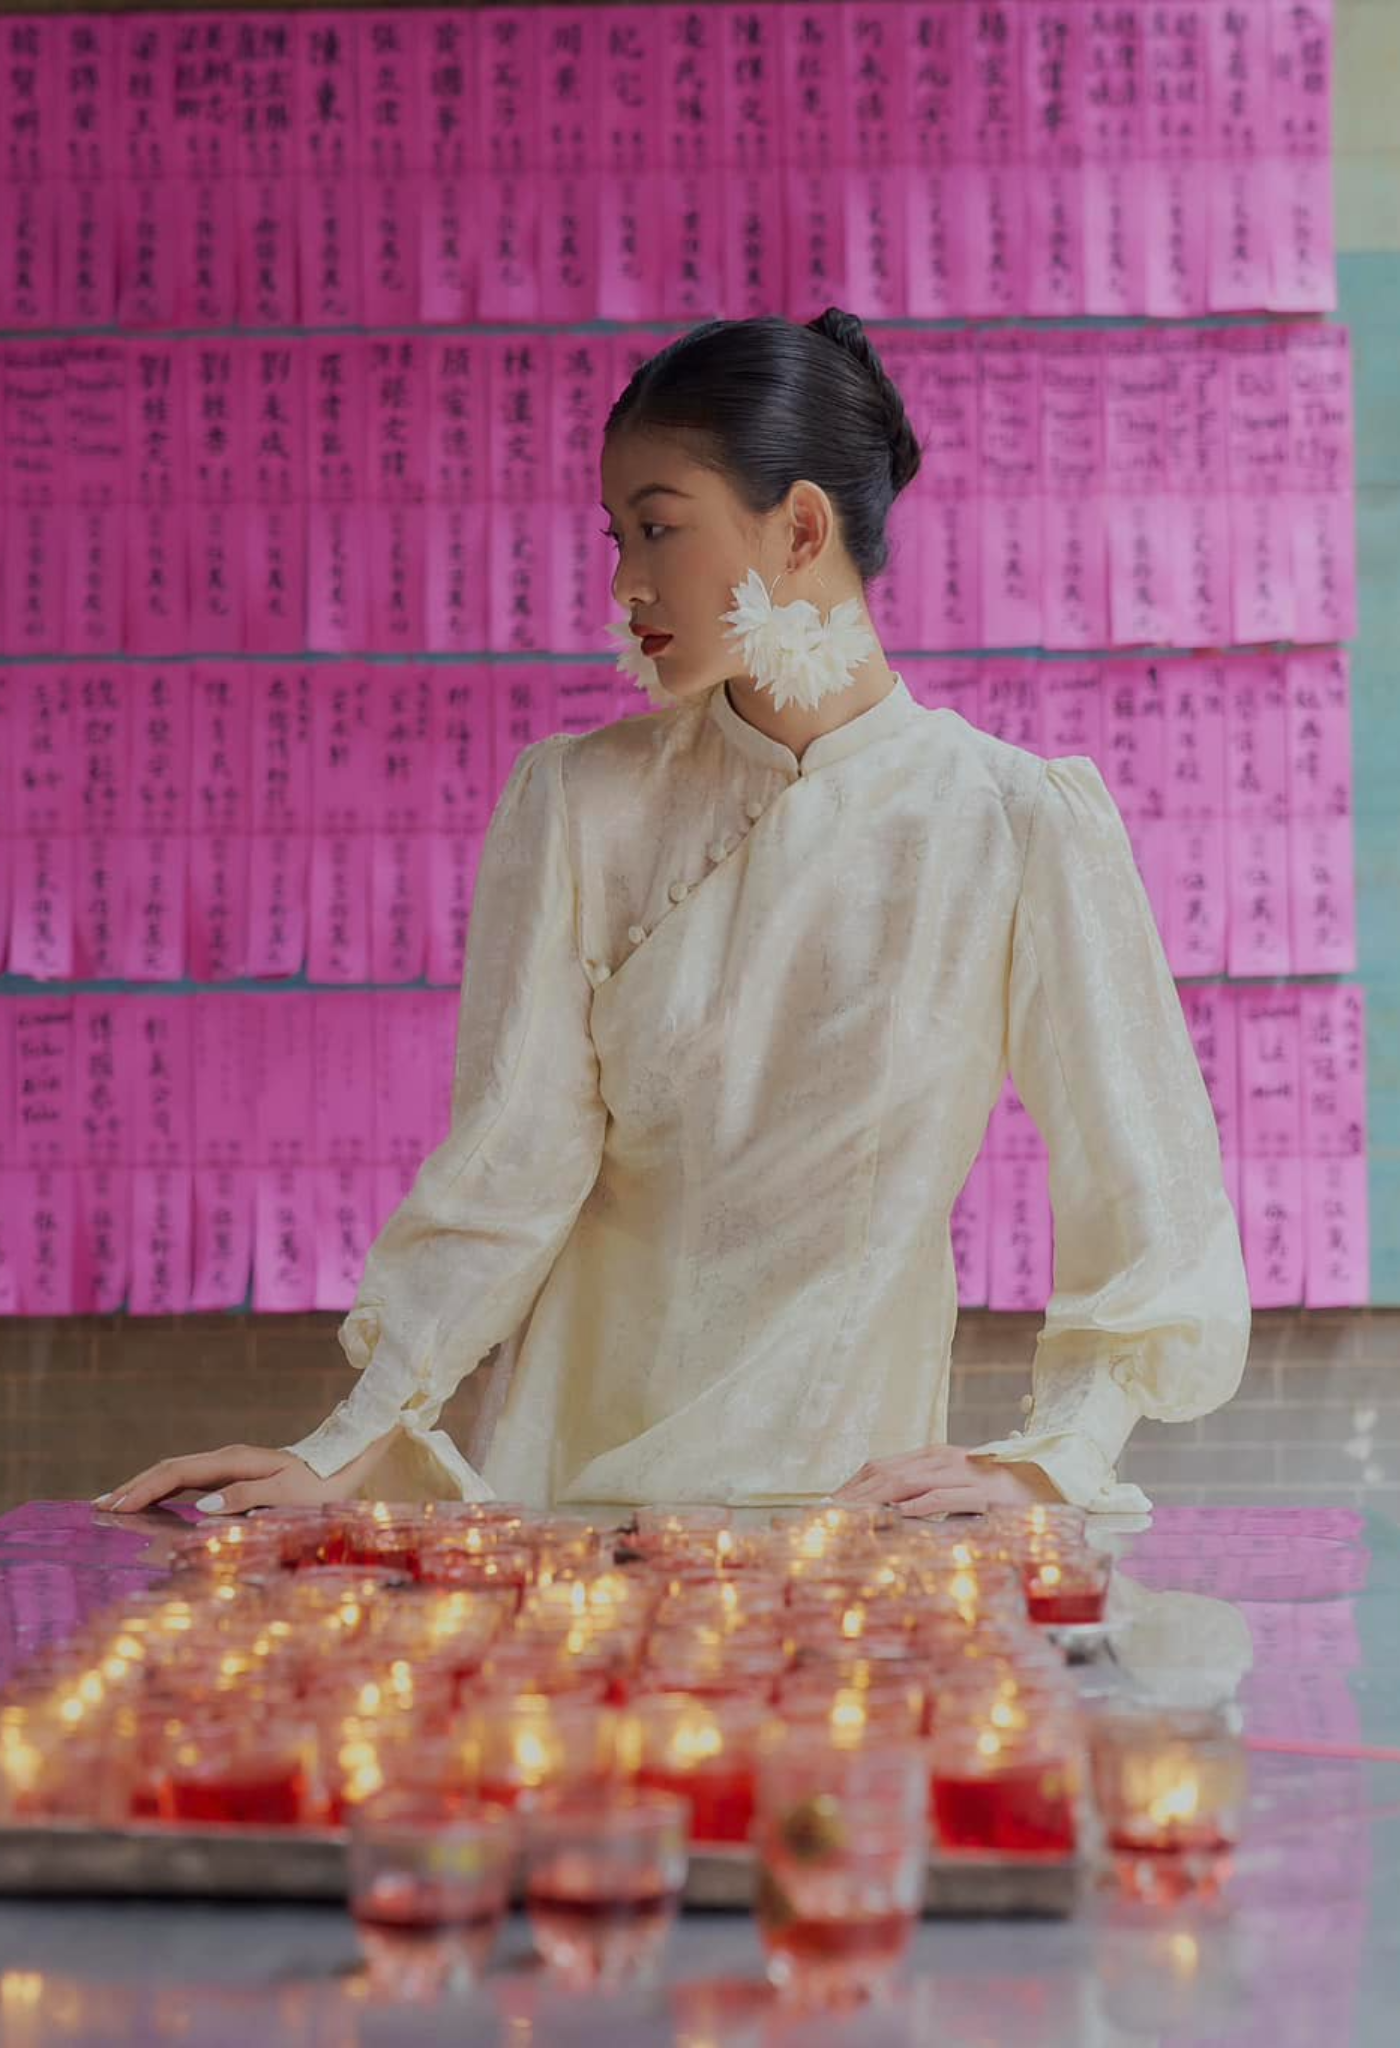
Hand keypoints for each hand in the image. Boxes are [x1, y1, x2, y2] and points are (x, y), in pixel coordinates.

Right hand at [92, 1444, 346, 1516]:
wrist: (341, 1465)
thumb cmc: (318, 1486)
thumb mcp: (287, 1494)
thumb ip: (247, 1498)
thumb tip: (203, 1506)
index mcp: (234, 1461)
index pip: (178, 1473)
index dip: (145, 1488)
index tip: (118, 1506)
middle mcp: (226, 1458)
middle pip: (170, 1468)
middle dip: (134, 1486)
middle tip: (100, 1506)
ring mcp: (228, 1464)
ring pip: (176, 1472)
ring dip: (145, 1486)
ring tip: (114, 1503)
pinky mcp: (232, 1474)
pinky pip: (189, 1480)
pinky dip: (164, 1488)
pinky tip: (152, 1501)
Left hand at [831, 1447, 1063, 1517]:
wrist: (1046, 1485)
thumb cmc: (998, 1494)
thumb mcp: (954, 1490)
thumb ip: (924, 1495)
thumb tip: (888, 1514)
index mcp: (933, 1457)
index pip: (882, 1466)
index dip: (853, 1484)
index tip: (829, 1504)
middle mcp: (944, 1459)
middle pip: (888, 1472)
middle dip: (855, 1493)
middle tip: (829, 1513)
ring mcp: (963, 1473)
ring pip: (910, 1480)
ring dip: (877, 1497)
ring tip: (852, 1513)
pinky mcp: (983, 1492)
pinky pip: (947, 1495)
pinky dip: (922, 1503)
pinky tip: (901, 1513)